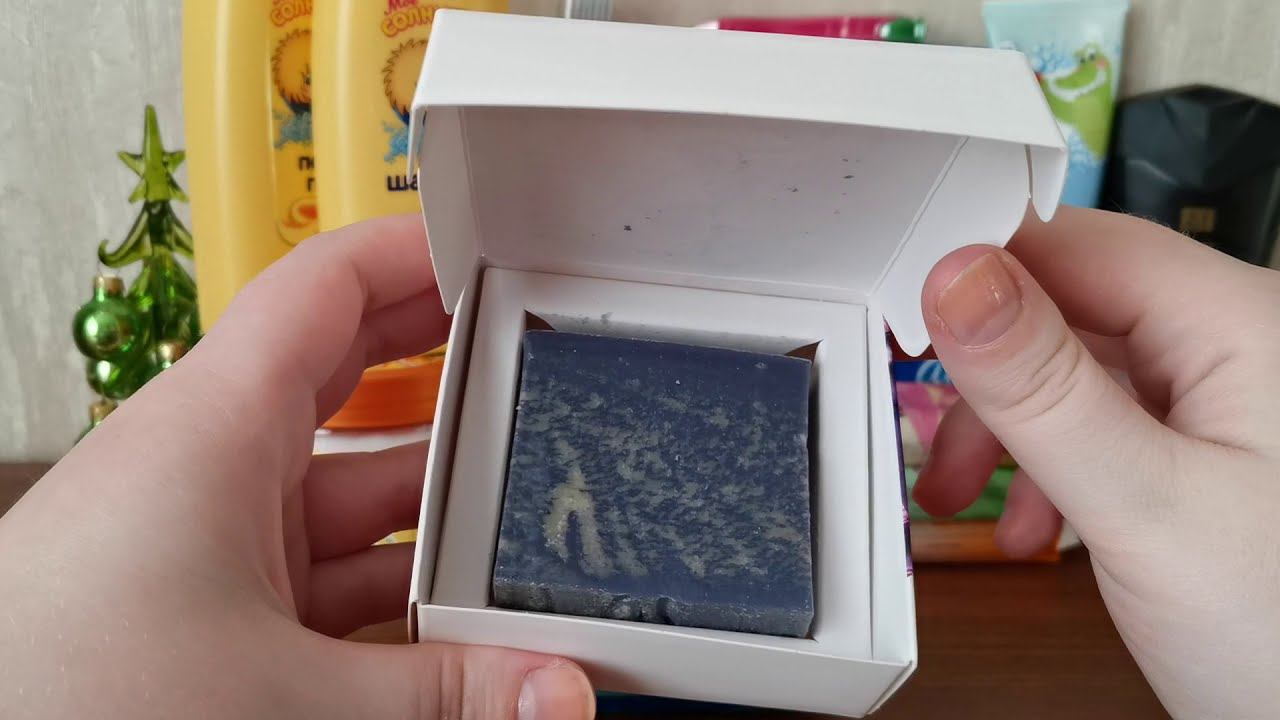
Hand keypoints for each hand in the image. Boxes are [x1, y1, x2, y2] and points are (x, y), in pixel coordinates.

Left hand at [0, 216, 594, 719]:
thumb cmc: (57, 698)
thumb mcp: (278, 692)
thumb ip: (439, 692)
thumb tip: (553, 692)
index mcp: (214, 427)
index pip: (327, 286)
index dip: (415, 252)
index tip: (497, 251)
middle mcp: (214, 466)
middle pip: (356, 381)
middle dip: (450, 373)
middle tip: (538, 365)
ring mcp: (215, 538)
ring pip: (352, 496)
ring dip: (435, 518)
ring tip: (527, 531)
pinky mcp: (215, 606)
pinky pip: (330, 571)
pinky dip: (394, 592)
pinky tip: (457, 623)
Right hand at [912, 207, 1279, 718]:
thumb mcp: (1143, 506)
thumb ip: (1042, 389)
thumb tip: (954, 276)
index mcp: (1241, 321)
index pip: (1076, 243)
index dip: (979, 269)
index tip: (899, 319)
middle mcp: (1238, 341)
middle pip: (1071, 308)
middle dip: (986, 376)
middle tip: (923, 434)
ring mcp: (1226, 397)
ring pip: (1081, 371)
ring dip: (1008, 432)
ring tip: (959, 501)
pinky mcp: (1210, 446)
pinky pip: (1109, 422)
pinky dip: (1053, 465)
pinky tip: (1034, 526)